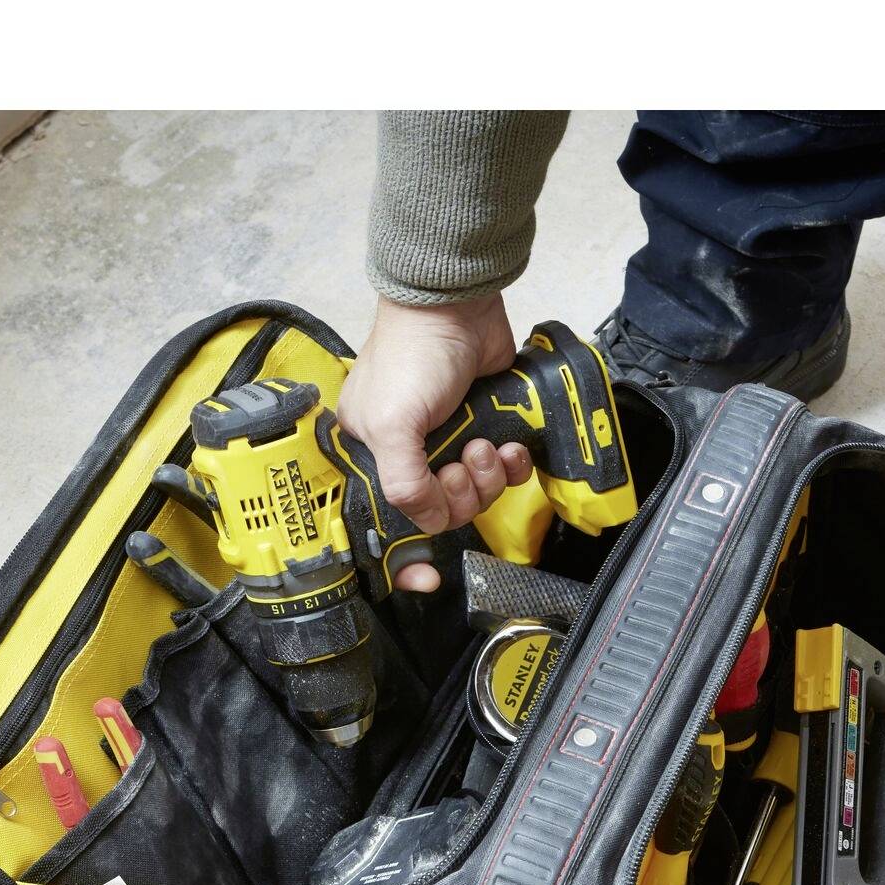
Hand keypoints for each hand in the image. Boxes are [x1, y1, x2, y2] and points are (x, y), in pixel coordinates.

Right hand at [335, 294, 534, 591]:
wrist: (458, 308)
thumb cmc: (413, 352)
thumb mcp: (391, 423)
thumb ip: (404, 483)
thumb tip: (430, 520)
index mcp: (372, 452)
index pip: (386, 519)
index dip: (405, 555)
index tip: (423, 577)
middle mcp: (410, 451)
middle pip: (442, 511)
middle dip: (461, 495)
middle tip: (462, 465)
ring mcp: (450, 440)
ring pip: (477, 494)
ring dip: (489, 478)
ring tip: (485, 446)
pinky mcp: (486, 427)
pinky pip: (504, 471)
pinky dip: (512, 465)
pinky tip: (507, 446)